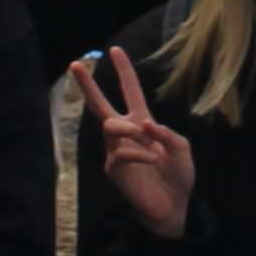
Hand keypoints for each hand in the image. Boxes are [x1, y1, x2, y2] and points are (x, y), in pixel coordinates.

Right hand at [76, 46, 198, 235]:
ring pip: (112, 125)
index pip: (130, 91)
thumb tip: (145, 125)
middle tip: (74, 64)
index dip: (124, 71)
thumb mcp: (181, 148)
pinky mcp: (114, 168)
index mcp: (142, 122)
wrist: (174, 205)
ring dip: (131, 129)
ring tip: (149, 140)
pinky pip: (121, 152)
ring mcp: (116, 150)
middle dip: (87, 85)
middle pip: (100, 105)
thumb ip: (166, 133)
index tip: (115, 49)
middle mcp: (125, 133)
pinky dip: (139, 152)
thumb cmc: (177, 175)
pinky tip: (152, 160)